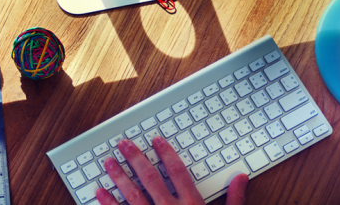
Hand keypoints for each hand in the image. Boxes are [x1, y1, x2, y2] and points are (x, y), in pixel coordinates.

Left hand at [95, 136, 247, 204]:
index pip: (177, 171)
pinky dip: (108, 204)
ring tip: (108, 163)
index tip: (156, 141)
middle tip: (123, 144)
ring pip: (132, 195)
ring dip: (118, 177)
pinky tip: (98, 192)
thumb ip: (235, 200)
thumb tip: (241, 177)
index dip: (166, 153)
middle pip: (150, 178)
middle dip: (135, 159)